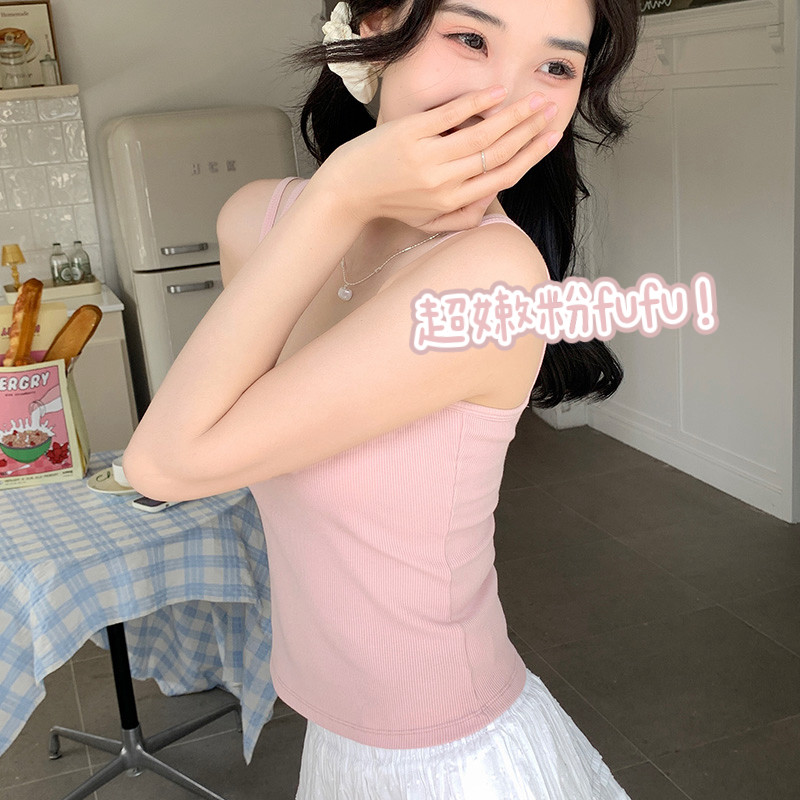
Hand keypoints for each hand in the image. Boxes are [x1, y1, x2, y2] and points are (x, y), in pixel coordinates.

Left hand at [314, 85, 560, 231]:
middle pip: (498, 154)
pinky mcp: (410, 135)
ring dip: (512, 116)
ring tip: (533, 99)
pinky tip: (495, 92)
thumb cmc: (389, 204)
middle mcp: (444, 183)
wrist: (347, 192)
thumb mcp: (427, 222)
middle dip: (530, 130)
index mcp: (453, 202)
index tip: (551, 137)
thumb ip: (460, 218)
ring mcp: (428, 158)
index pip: (502, 176)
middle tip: (551, 109)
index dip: (531, 156)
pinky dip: (475, 104)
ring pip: (481, 136)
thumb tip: (491, 205)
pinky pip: (450, 117)